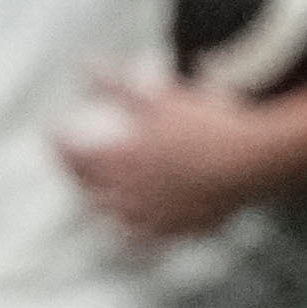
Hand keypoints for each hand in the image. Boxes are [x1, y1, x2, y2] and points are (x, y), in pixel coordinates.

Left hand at [57, 75, 306, 244]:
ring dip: (104, 208)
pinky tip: (138, 232)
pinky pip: (152, 240)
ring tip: (100, 198)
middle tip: (73, 165)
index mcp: (119, 162)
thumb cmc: (205, 124)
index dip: (59, 145)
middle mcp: (130, 195)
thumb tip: (86, 67)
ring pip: (116, 219)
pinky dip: (139, 236)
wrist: (253, 159)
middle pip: (90, 191)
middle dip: (77, 177)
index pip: (74, 157)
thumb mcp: (158, 97)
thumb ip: (117, 85)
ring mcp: (157, 216)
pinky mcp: (184, 229)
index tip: (53, 134)